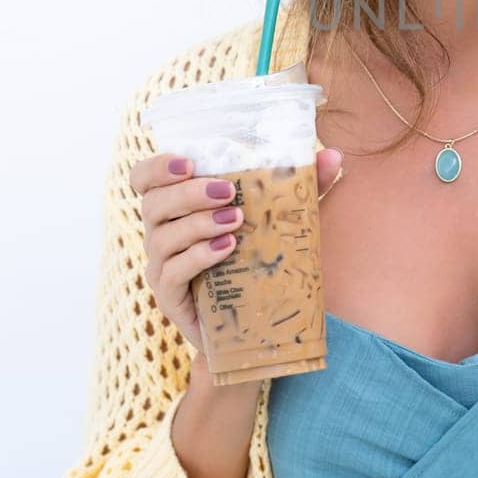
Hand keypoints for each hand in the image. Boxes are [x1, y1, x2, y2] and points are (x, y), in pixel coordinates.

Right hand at [132, 147, 343, 356]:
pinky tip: (227, 248)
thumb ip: (303, 186)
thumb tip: (333, 154)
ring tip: (235, 220)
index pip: (145, 179)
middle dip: (188, 193)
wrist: (256, 323)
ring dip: (197, 223)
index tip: (188, 162)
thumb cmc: (261, 259)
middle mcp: (161, 233)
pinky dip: (198, 257)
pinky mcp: (170, 298)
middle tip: (227, 191)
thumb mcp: (283, 218)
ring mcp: (162, 267)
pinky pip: (172, 273)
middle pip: (153, 203)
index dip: (157, 166)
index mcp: (178, 207)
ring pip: (161, 237)